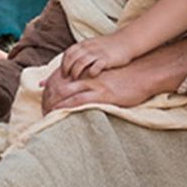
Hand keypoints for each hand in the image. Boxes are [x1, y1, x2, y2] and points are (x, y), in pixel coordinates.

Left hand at [40, 55, 171, 111]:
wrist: (144, 74)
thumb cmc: (126, 77)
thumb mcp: (105, 75)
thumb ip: (92, 79)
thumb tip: (82, 87)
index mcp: (87, 72)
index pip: (61, 77)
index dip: (49, 87)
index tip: (42, 96)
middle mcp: (87, 77)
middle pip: (59, 85)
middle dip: (48, 98)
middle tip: (42, 109)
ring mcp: (94, 85)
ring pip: (67, 93)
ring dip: (55, 105)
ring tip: (47, 115)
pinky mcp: (103, 95)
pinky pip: (81, 101)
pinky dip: (68, 107)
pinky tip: (61, 114)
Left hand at [60, 34, 134, 79]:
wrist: (127, 41)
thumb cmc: (110, 46)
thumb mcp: (93, 46)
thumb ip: (83, 53)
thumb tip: (72, 64)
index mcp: (84, 44)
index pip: (68, 53)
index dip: (63, 64)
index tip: (62, 73)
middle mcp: (89, 48)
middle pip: (72, 59)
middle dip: (67, 70)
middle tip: (66, 80)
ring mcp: (97, 53)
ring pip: (80, 63)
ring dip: (76, 72)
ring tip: (76, 80)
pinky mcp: (106, 59)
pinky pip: (95, 66)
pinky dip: (91, 72)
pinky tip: (91, 77)